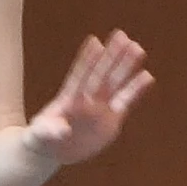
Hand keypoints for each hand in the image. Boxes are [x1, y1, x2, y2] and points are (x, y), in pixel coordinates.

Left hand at [26, 32, 153, 164]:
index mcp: (67, 100)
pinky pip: (126, 102)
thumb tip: (62, 130)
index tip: (94, 42)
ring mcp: (100, 108)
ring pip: (115, 83)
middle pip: (101, 74)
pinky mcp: (112, 120)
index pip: (79, 76)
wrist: (53, 149)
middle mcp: (87, 100)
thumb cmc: (41, 139)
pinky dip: (136, 90)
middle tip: (122, 36)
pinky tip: (147, 76)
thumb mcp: (39, 136)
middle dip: (112, 56)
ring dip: (126, 66)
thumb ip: (49, 131)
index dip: (86, 60)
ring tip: (137, 47)